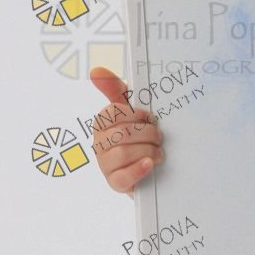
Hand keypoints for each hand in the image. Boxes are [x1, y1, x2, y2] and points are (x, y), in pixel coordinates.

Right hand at [88, 66, 163, 195]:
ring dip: (148, 150)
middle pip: (121, 133)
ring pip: (123, 153)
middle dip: (147, 133)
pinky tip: (150, 164)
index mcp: (102, 123)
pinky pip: (122, 177)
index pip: (113, 112)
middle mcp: (99, 143)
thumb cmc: (140, 135)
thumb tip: (96, 71)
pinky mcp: (115, 183)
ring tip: (158, 152)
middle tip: (159, 137)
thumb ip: (115, 89)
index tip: (150, 118)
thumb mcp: (132, 110)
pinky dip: (138, 169)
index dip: (136, 114)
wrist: (153, 168)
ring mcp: (105, 164)